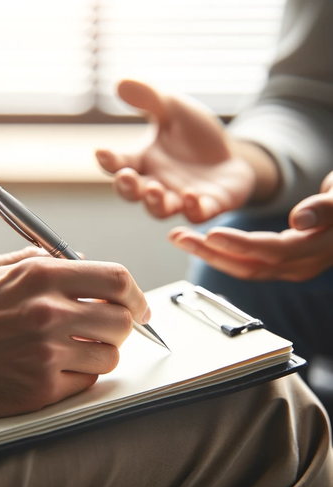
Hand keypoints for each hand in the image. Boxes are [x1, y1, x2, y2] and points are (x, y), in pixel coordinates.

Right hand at [0, 258, 150, 419]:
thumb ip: (36, 261)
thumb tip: (73, 259)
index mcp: (40, 276)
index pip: (116, 279)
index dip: (135, 293)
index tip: (138, 303)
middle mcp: (48, 312)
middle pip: (121, 320)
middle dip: (123, 324)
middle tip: (110, 328)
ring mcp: (46, 353)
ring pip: (110, 355)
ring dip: (102, 351)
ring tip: (79, 347)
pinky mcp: (40, 388)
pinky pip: (86, 381)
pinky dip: (81, 374)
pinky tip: (59, 366)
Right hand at [95, 79, 257, 222]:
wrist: (230, 155)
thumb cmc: (194, 135)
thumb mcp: (174, 109)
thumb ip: (150, 99)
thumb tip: (121, 82)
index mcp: (144, 161)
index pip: (119, 164)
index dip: (108, 160)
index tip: (101, 151)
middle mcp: (156, 184)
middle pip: (132, 193)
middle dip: (127, 188)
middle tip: (126, 177)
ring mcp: (180, 198)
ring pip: (159, 210)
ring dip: (154, 203)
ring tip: (154, 190)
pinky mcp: (207, 207)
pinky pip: (195, 214)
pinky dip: (192, 209)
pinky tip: (191, 195)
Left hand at [168, 172, 332, 281]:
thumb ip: (326, 207)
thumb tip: (300, 220)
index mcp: (314, 249)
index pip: (271, 250)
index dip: (240, 244)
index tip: (211, 234)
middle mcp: (299, 266)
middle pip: (248, 265)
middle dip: (209, 253)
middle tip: (178, 237)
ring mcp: (287, 268)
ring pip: (241, 268)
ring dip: (208, 255)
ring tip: (179, 238)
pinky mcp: (276, 265)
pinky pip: (243, 264)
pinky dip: (219, 255)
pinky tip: (199, 244)